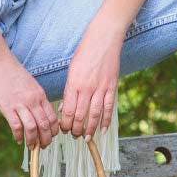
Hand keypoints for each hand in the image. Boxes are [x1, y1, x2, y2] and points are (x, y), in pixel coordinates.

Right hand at [0, 51, 60, 148]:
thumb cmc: (12, 72)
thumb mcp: (30, 84)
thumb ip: (35, 97)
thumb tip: (37, 112)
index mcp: (40, 95)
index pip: (52, 117)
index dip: (53, 130)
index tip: (50, 136)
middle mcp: (33, 100)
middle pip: (45, 125)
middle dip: (46, 139)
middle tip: (43, 146)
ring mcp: (20, 104)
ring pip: (33, 128)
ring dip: (33, 140)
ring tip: (31, 146)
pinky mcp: (7, 106)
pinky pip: (16, 125)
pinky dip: (18, 135)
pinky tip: (18, 139)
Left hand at [59, 10, 125, 138]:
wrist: (104, 37)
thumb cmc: (85, 52)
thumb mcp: (72, 69)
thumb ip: (69, 89)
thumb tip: (65, 108)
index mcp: (74, 83)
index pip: (68, 110)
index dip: (65, 123)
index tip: (64, 129)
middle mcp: (87, 87)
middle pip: (81, 115)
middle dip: (77, 129)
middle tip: (75, 136)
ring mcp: (101, 87)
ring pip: (95, 114)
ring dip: (90, 129)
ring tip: (87, 138)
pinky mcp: (112, 86)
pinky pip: (109, 107)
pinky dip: (106, 120)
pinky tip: (103, 129)